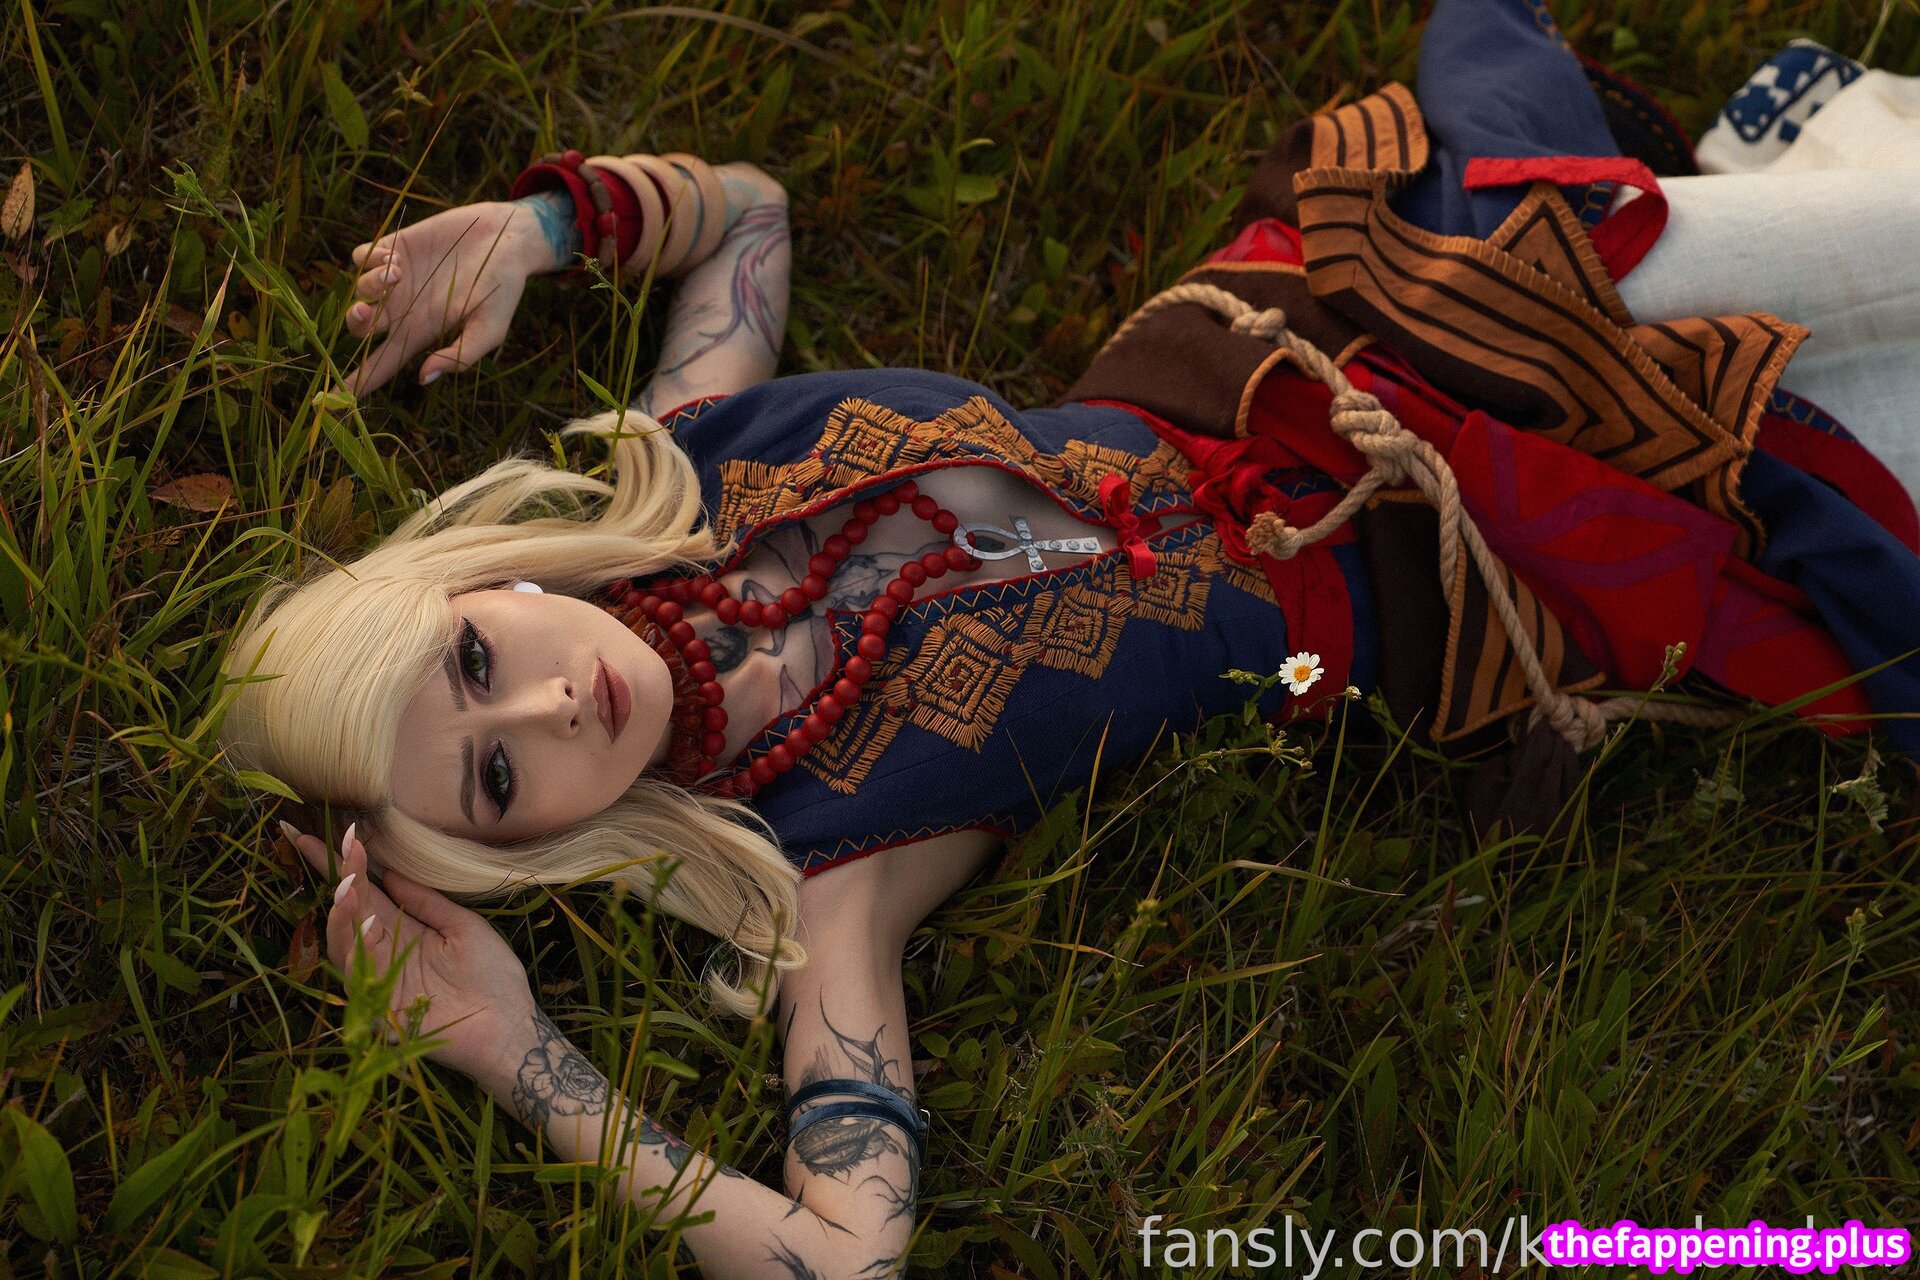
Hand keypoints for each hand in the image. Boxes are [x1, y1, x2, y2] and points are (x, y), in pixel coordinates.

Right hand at [284, 820, 536, 1081]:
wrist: (509, 1025)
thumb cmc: (494, 976)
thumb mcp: (463, 927)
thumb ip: (427, 902)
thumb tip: (392, 872)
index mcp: (406, 928)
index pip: (370, 891)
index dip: (351, 864)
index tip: (339, 832)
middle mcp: (385, 949)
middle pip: (351, 908)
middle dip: (340, 875)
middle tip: (340, 843)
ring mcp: (379, 977)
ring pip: (344, 939)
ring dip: (343, 910)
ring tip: (349, 882)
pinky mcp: (377, 1005)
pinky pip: (358, 973)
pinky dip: (357, 947)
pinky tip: (367, 924)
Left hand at [339, 200, 547, 395]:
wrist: (507, 239)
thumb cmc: (503, 288)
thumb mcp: (490, 329)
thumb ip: (460, 355)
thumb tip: (423, 377)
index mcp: (420, 332)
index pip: (382, 363)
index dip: (358, 382)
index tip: (334, 399)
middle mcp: (402, 309)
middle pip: (360, 327)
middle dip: (355, 322)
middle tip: (366, 311)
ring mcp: (396, 278)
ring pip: (359, 290)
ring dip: (371, 285)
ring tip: (397, 274)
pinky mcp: (395, 247)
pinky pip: (361, 257)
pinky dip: (368, 259)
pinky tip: (393, 258)